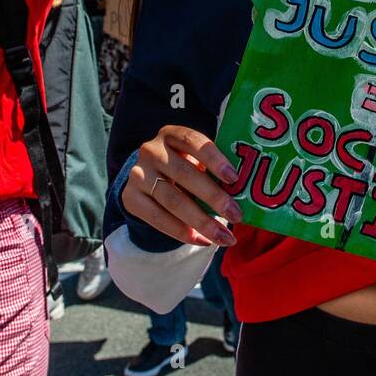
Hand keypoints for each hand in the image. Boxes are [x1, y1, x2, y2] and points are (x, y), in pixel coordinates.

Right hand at [121, 126, 244, 246]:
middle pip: (184, 174)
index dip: (214, 159)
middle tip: (237, 215)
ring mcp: (138, 175)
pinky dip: (182, 232)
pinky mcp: (130, 198)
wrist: (146, 177)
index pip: (193, 142)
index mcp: (171, 134)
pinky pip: (158, 218)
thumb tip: (245, 191)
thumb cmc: (183, 165)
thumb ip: (212, 169)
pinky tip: (203, 241)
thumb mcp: (194, 158)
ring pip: (172, 200)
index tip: (234, 178)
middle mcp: (151, 151)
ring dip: (202, 222)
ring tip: (224, 237)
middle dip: (213, 197)